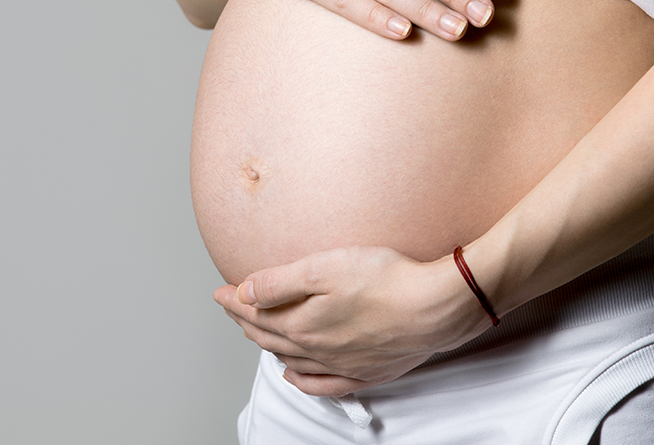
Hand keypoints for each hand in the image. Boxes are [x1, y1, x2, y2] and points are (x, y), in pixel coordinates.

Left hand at [213, 246, 491, 395]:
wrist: (434, 308)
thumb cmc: (384, 280)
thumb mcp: (324, 267)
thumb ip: (280, 283)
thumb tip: (243, 293)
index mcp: (303, 324)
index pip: (256, 314)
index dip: (234, 301)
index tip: (219, 292)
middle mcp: (316, 350)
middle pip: (269, 337)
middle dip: (245, 321)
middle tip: (232, 307)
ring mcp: (341, 365)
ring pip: (291, 359)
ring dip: (268, 345)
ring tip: (257, 332)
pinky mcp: (366, 372)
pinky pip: (322, 385)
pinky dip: (301, 379)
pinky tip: (294, 374)